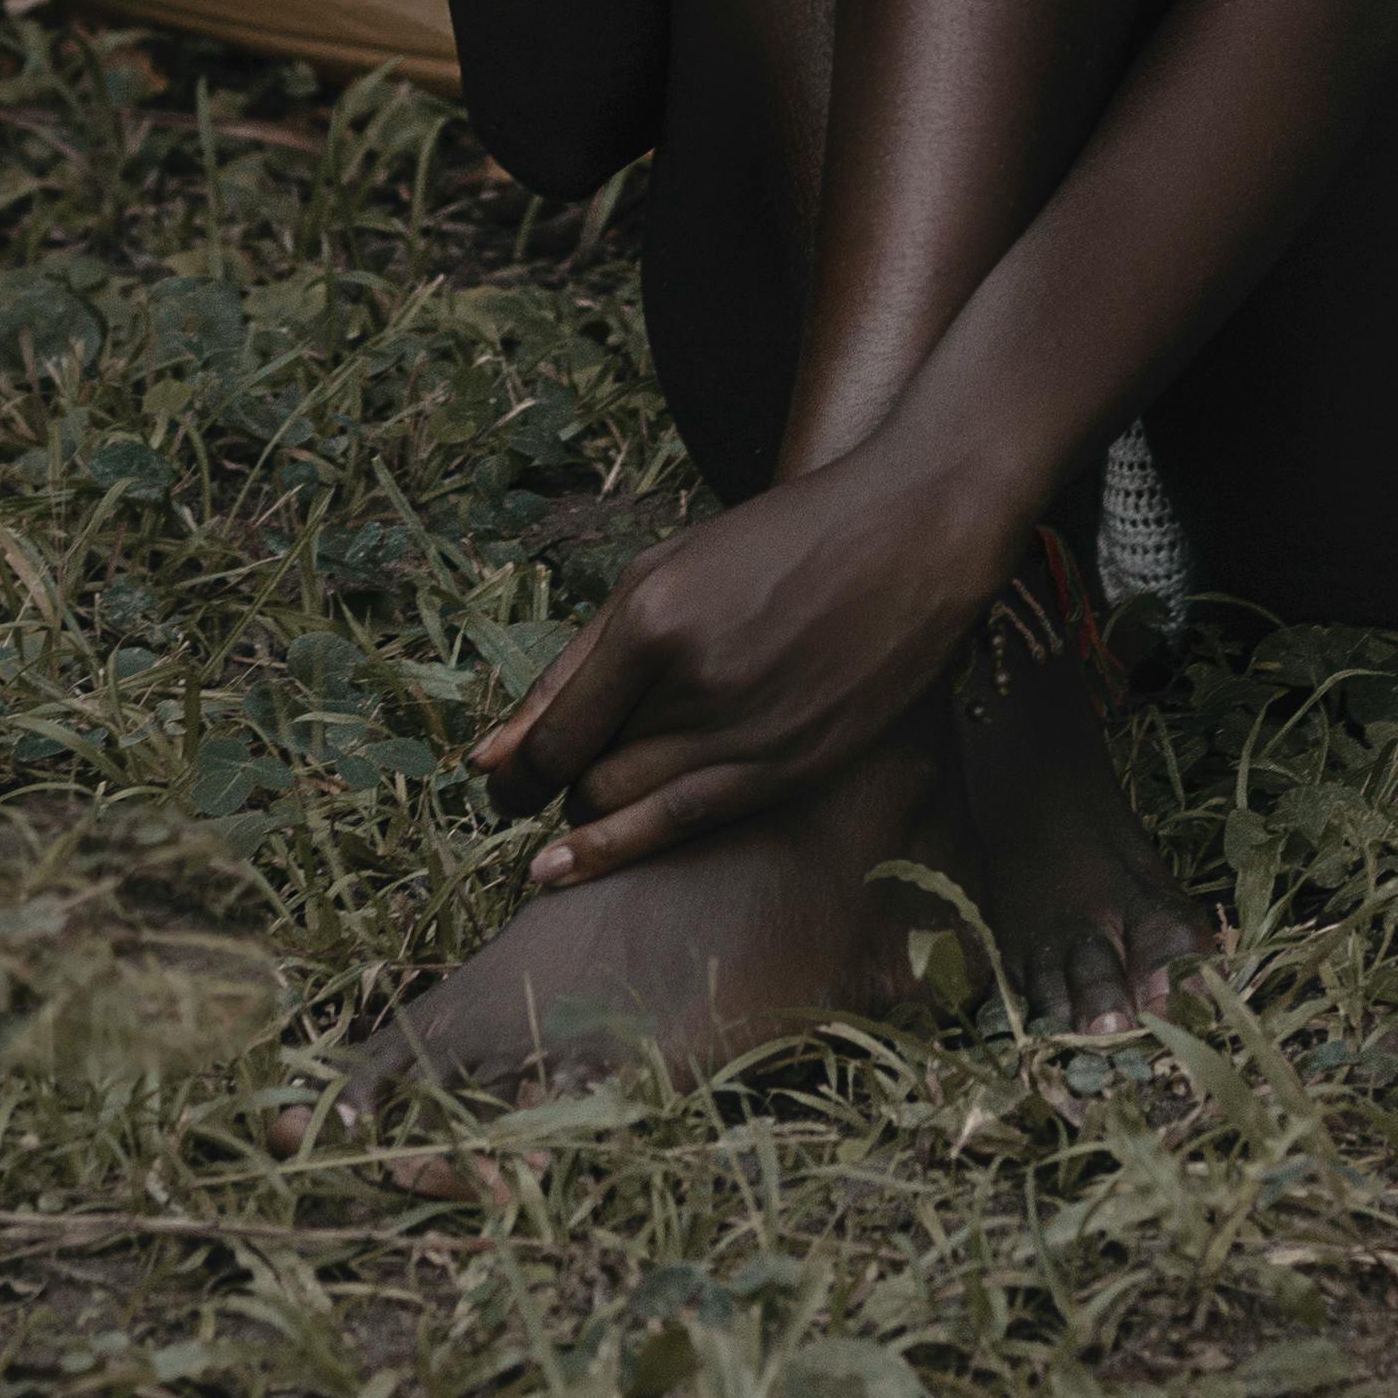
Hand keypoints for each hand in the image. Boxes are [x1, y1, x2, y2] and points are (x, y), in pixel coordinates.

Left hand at [468, 437, 1013, 882]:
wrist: (909, 534)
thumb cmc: (778, 540)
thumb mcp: (662, 570)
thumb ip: (575, 663)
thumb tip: (488, 755)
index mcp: (653, 618)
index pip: (554, 735)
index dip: (511, 772)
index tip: (492, 780)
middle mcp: (694, 683)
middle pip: (587, 778)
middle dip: (551, 792)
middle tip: (534, 790)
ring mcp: (748, 733)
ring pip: (630, 807)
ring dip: (590, 817)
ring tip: (573, 811)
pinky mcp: (793, 768)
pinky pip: (687, 824)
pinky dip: (623, 847)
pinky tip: (578, 863)